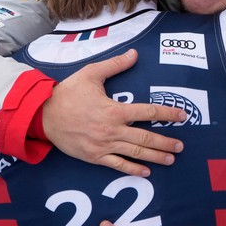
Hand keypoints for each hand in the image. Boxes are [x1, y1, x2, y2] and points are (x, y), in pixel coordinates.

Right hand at [42, 49, 185, 176]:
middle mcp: (112, 130)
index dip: (167, 113)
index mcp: (114, 110)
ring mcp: (104, 146)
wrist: (43, 115)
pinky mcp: (94, 157)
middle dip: (166, 142)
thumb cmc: (68, 93)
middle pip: (145, 137)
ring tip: (171, 159)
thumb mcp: (91, 74)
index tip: (182, 115)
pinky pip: (117, 165)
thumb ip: (115, 65)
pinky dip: (133, 169)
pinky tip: (146, 172)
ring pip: (135, 153)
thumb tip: (134, 54)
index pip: (147, 111)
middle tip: (181, 146)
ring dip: (155, 156)